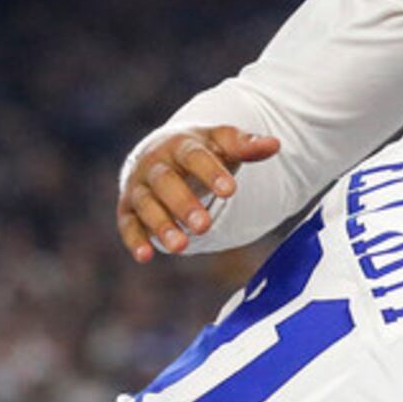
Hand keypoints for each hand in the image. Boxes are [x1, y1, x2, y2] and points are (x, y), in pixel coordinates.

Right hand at [116, 126, 282, 262]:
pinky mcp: (128, 208)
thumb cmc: (200, 152)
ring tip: (181, 247)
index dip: (211, 172)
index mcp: (180, 144)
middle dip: (184, 204)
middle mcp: (155, 164)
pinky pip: (127, 224)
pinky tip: (146, 256)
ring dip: (161, 225)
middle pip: (166, 181)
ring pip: (146, 204)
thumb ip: (246, 146)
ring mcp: (139, 186)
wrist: (162, 153)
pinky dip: (134, 239)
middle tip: (204, 226)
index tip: (230, 191)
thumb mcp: (222, 145)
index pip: (195, 156)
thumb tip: (275, 144)